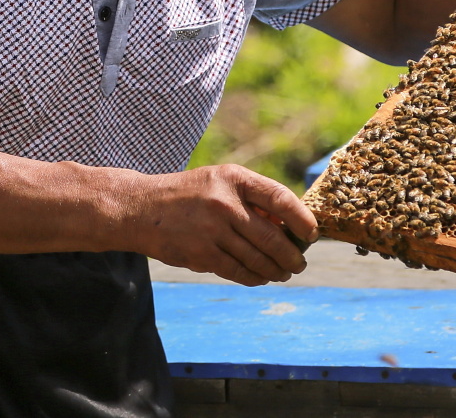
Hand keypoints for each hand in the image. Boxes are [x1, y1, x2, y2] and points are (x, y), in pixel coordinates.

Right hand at [124, 164, 316, 286]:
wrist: (142, 208)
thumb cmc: (190, 194)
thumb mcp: (220, 181)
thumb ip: (251, 198)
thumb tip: (289, 226)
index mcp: (234, 178)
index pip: (279, 198)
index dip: (301, 218)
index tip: (313, 233)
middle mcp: (224, 202)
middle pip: (271, 236)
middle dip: (292, 255)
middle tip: (300, 263)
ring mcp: (212, 230)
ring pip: (257, 258)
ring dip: (276, 270)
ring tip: (283, 273)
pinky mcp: (201, 254)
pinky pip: (237, 271)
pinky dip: (254, 278)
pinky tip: (261, 278)